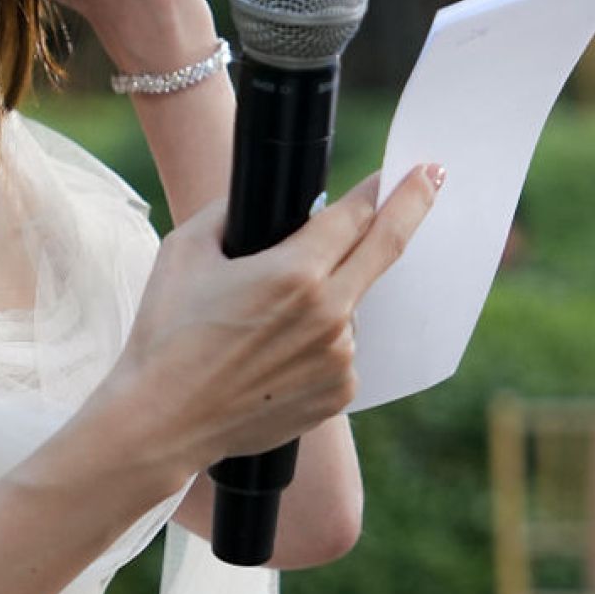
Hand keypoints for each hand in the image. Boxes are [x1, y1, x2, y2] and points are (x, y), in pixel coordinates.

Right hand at [101, 161, 444, 482]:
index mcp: (294, 272)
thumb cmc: (166, 334)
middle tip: (432, 178)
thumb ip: (229, 212)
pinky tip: (270, 355)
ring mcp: (339, 358)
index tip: (404, 171)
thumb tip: (260, 201)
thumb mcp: (185, 250)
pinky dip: (317, 341)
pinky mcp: (337, 394)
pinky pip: (339, 350)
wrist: (162, 422)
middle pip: (386, 248)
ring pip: (348, 304)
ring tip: (260, 324)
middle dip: (414, 204)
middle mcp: (329, 314)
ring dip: (326, 296)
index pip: (355, 215)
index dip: (380, 188)